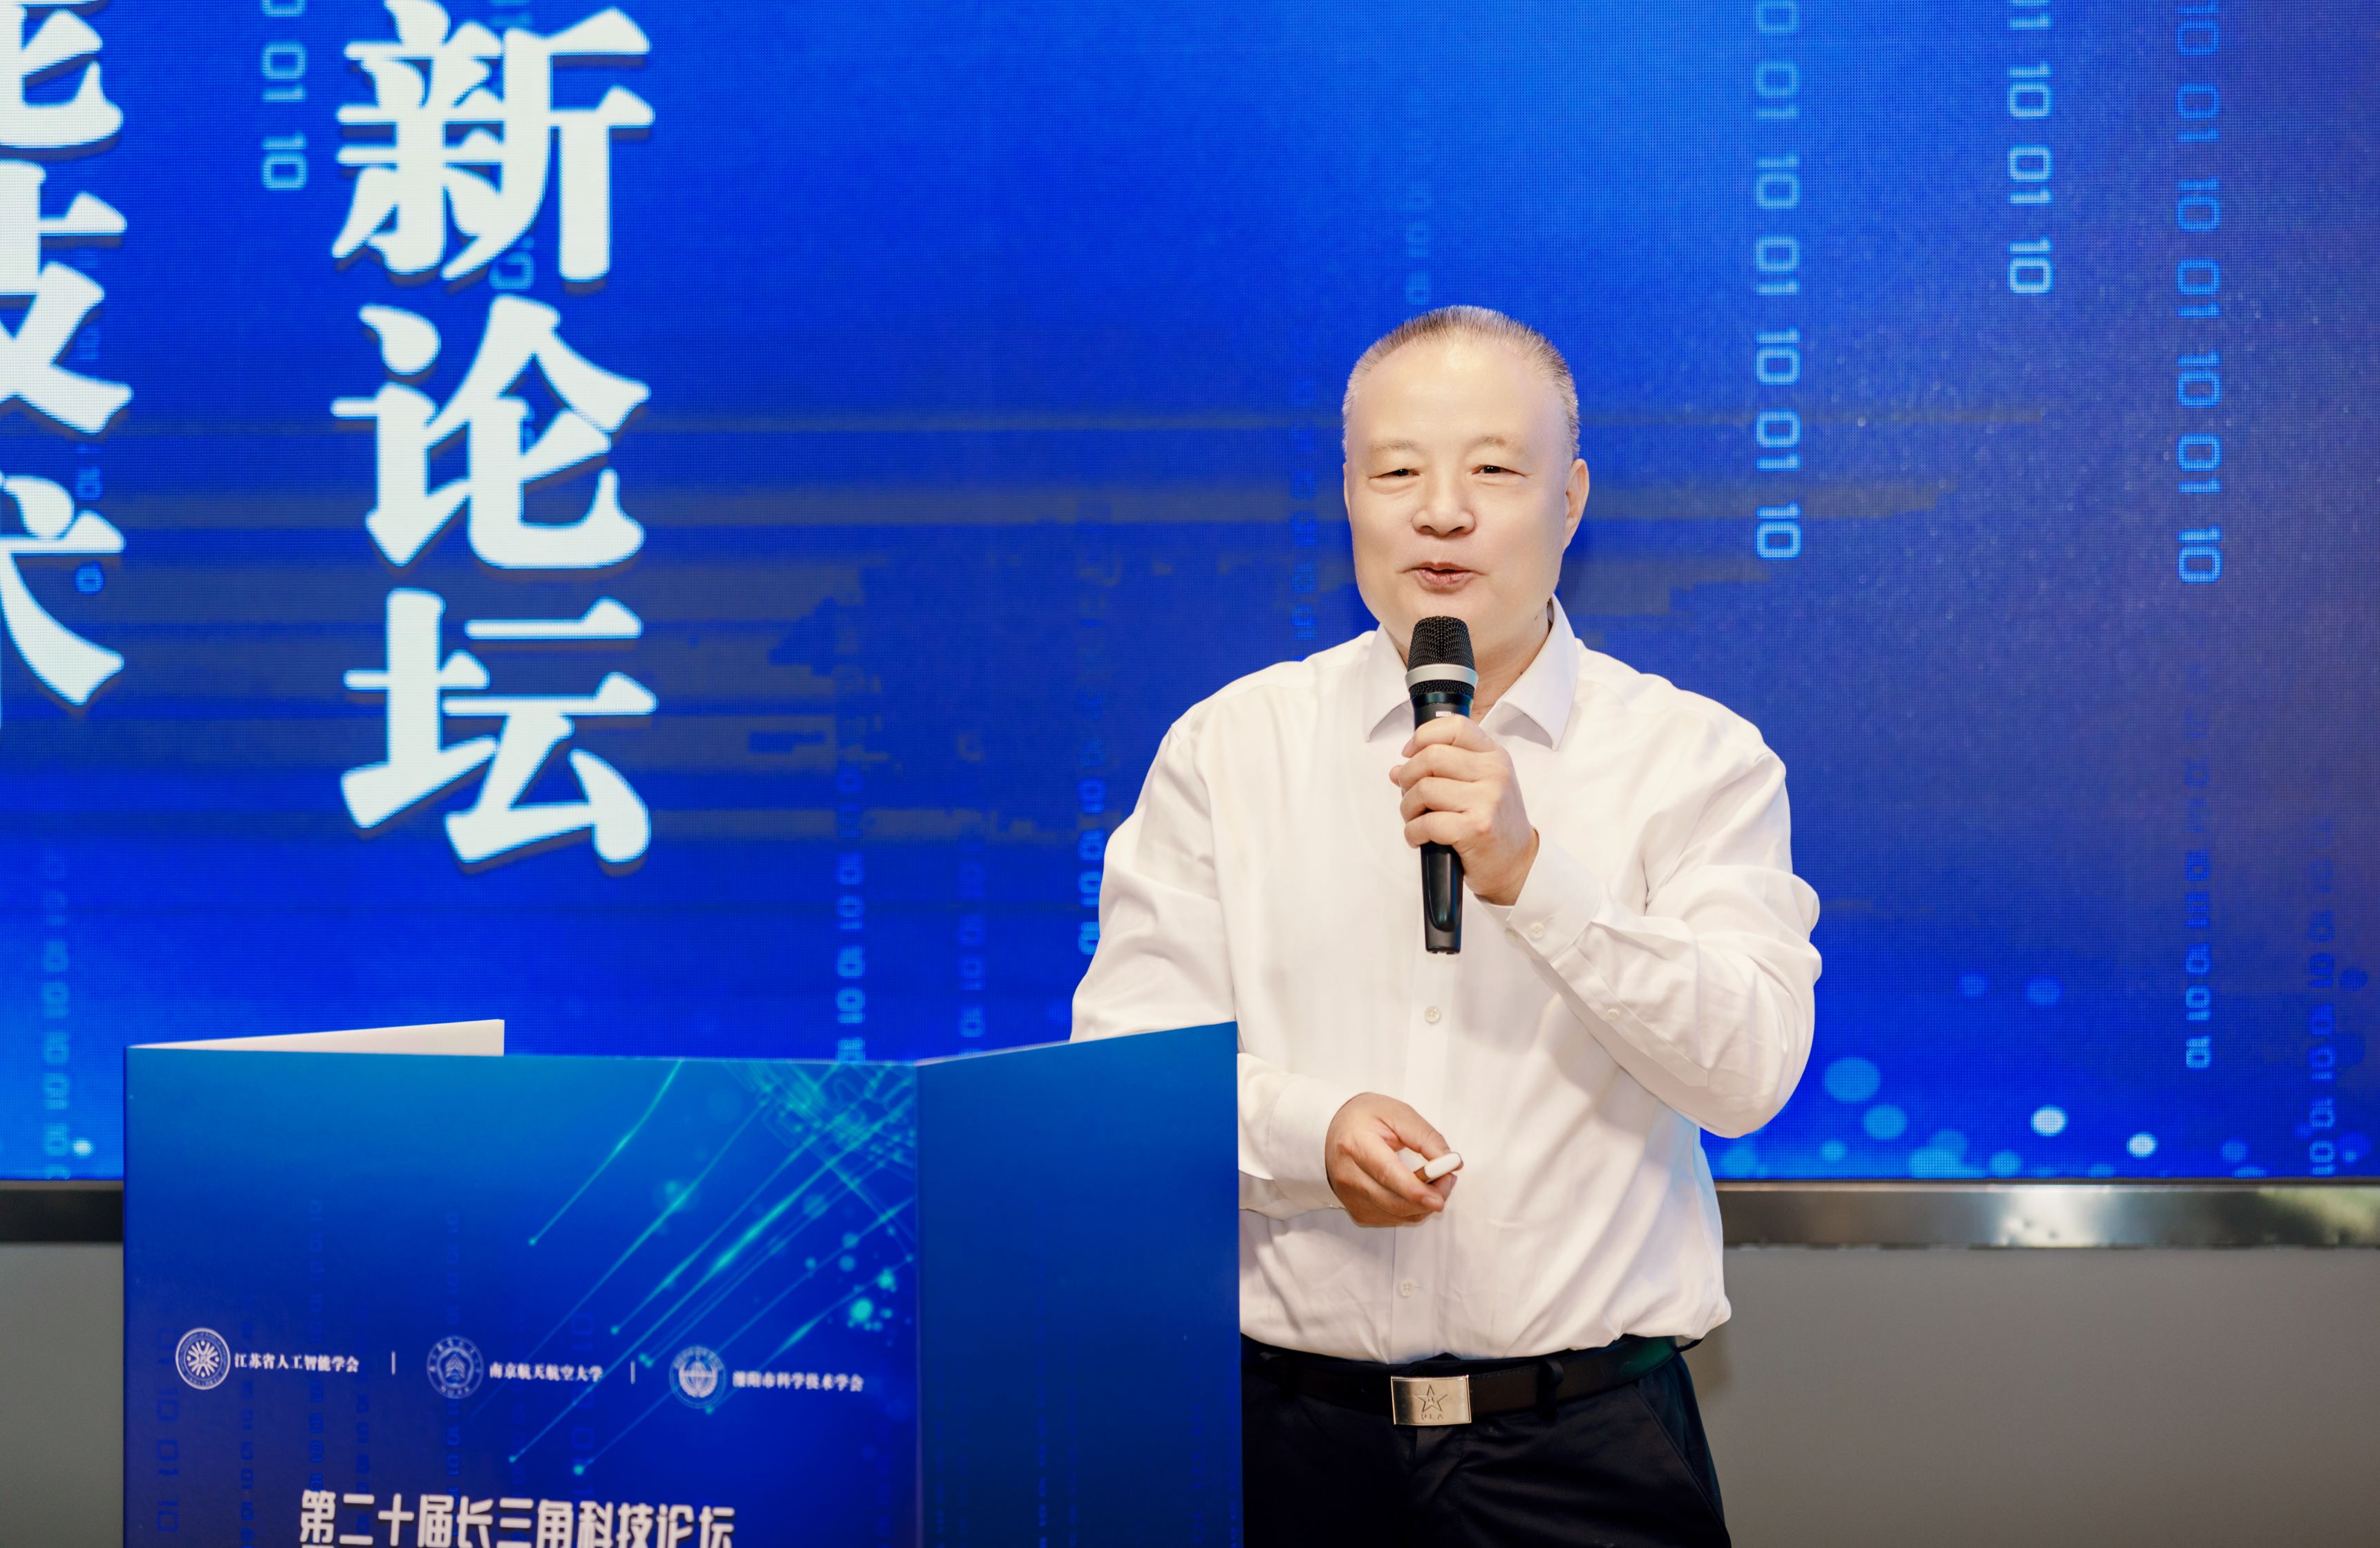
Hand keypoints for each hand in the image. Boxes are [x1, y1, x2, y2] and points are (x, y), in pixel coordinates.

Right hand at [1325, 1092, 1457, 1225]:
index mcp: (1356, 1144)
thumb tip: (1451, 1163)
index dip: (1415, 1190)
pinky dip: (1410, 1209)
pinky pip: (1392, 1219)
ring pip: (1396, 1215)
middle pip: (1393, 1202)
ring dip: (1422, 1204)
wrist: (1333, 1130)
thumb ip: (1427, 1138)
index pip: (1387, 1174)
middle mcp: (1348, 1175)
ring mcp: (1349, 1197)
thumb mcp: (1398, 1114)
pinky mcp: (1356, 1210)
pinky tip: (1412, 1189)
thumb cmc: (1365, 1118)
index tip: (1439, 1197)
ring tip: (1431, 1179)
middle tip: (1447, 1179)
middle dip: (1428, 1198)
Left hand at [1390, 715, 1538, 906]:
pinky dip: (1413, 832)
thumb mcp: (1479, 786)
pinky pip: (1426, 822)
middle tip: (1409, 795)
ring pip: (1424, 789)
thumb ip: (1443, 771)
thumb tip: (1397, 769)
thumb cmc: (1493, 823)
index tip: (1409, 754)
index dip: (1423, 736)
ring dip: (1408, 807)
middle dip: (1408, 777)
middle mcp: (1494, 773)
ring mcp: (1487, 800)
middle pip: (1431, 757)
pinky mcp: (1476, 828)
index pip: (1455, 726)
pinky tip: (1420, 838)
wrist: (1517, 863)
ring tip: (1415, 819)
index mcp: (1494, 756)